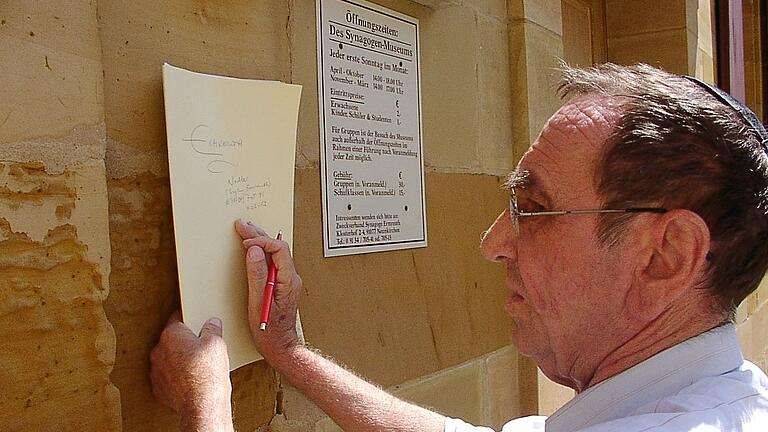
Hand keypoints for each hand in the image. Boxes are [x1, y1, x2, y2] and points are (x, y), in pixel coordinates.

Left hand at [150, 312, 232, 429]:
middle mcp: (159, 351)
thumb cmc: (207, 374)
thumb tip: (212, 325)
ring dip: (178, 359)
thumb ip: (212, 329)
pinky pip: (167, 376)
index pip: (176, 318)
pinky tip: (190, 378)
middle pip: (171, 339)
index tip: (193, 318)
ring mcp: (157, 371)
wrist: (202, 404)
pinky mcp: (159, 388)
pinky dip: (176, 376)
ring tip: (197, 364)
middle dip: (184, 341)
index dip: (187, 317)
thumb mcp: (217, 343)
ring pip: (168, 359)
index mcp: (171, 335)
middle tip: (200, 344)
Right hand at [235, 220, 301, 359]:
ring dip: (261, 241)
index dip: (262, 242)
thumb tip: (255, 252)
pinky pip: (274, 261)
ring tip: (247, 231)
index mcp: (288, 280)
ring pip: (276, 253)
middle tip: (242, 225)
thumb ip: (257, 276)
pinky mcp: (281, 283)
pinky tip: (254, 248)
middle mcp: (290, 277)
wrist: (280, 346)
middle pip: (278, 248)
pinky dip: (262, 252)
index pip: (279, 249)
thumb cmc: (269, 330)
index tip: (245, 243)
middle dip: (259, 235)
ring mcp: (287, 280)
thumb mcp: (259, 303)